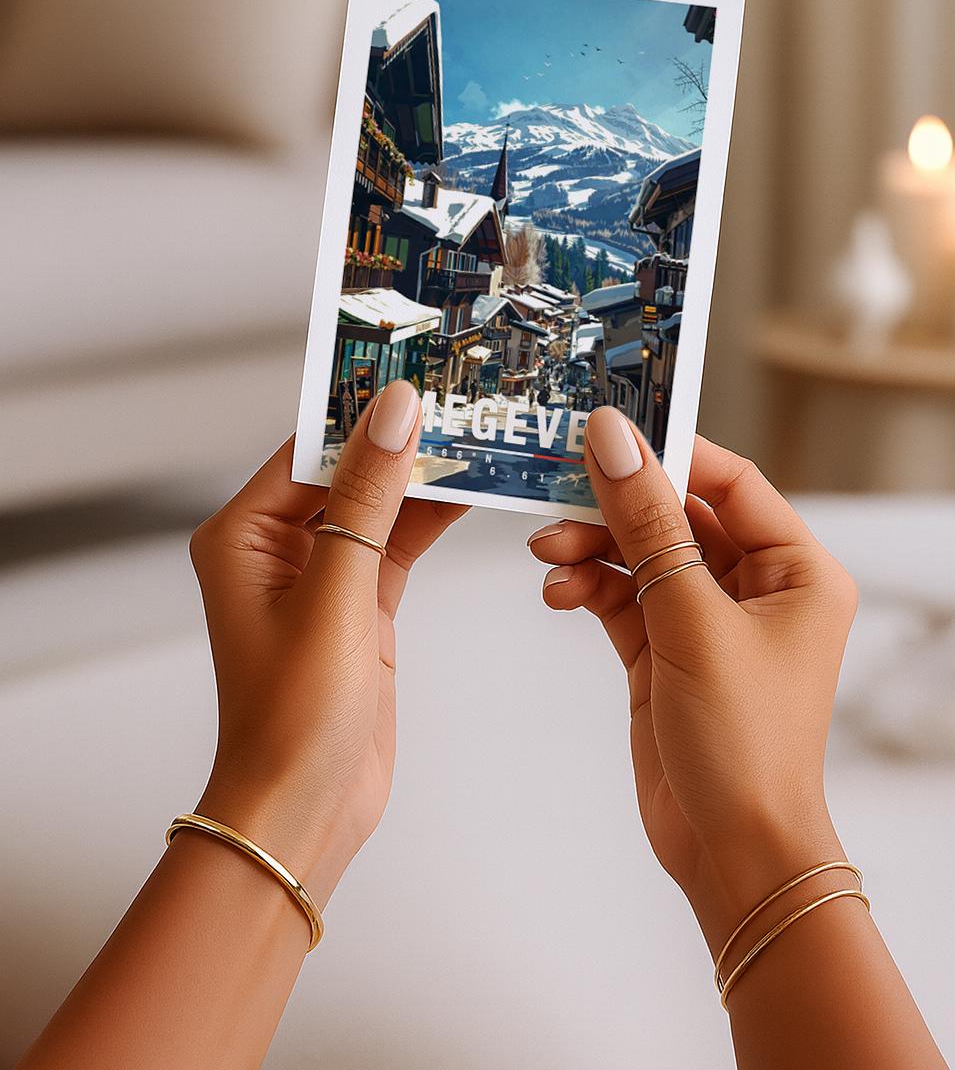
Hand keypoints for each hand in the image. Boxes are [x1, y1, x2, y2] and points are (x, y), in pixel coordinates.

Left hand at [189, 379, 464, 902]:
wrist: (305, 811)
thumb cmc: (290, 719)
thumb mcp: (335, 594)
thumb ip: (366, 500)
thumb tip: (393, 414)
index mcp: (243, 534)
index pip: (309, 447)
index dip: (362, 410)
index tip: (416, 373)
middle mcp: (277, 546)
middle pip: (348, 468)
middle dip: (402, 436)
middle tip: (461, 395)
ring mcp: (322, 575)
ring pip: (380, 502)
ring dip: (425, 474)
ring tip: (480, 430)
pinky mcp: (361, 603)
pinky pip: (400, 541)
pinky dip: (434, 517)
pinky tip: (475, 487)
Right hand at [528, 408, 857, 949]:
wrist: (731, 854)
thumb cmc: (744, 743)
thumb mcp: (692, 620)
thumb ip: (648, 525)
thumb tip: (614, 438)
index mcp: (797, 569)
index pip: (729, 480)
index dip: (667, 451)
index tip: (604, 430)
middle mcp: (758, 587)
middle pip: (675, 513)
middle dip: (613, 506)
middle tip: (553, 491)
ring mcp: (708, 619)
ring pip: (641, 553)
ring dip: (591, 547)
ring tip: (545, 553)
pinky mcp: (666, 650)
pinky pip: (621, 595)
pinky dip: (587, 587)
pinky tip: (557, 592)